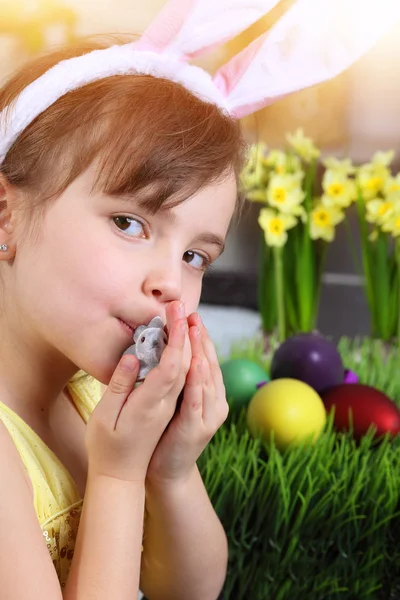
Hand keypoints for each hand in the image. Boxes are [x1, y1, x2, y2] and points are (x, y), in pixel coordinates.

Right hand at [85, 301, 187, 482]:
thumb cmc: (107, 448)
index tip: (177, 314)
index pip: (173, 366)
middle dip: (188, 333)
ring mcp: (172, 406)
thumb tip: (133, 357)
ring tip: (188, 318)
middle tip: (182, 305)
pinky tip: (185, 344)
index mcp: (152, 405)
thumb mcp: (105, 418)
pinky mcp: (170, 407)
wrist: (122, 477)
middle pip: (187, 364)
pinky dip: (189, 357)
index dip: (178, 338)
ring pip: (191, 371)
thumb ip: (119, 386)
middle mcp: (168, 404)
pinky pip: (186, 378)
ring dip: (193, 343)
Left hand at [146, 313, 228, 485]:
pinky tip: (194, 364)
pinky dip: (197, 382)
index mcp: (206, 391)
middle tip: (191, 312)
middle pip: (206, 362)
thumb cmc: (165, 432)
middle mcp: (213, 400)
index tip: (189, 313)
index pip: (203, 357)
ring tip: (194, 330)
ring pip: (205, 377)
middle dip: (198, 336)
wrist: (166, 471)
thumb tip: (169, 348)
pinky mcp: (197, 428)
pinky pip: (197, 401)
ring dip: (199, 352)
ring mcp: (207, 415)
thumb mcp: (173, 399)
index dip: (197, 335)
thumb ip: (176, 377)